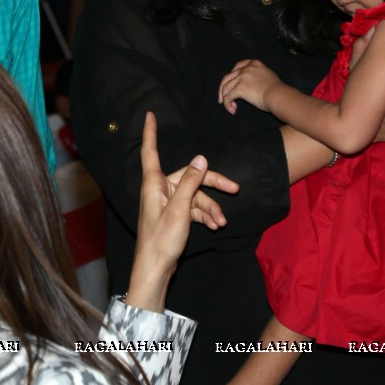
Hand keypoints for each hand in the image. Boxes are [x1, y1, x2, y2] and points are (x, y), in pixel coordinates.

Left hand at [127, 113, 237, 310]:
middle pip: (190, 176)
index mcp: (154, 183)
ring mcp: (168, 203)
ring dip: (211, 207)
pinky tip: (216, 225)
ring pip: (195, 195)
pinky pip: (194, 208)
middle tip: (235, 188)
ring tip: (222, 222)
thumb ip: (191, 183)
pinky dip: (206, 215)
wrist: (156, 269)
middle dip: (212, 184)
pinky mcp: (175, 215)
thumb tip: (201, 158)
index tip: (149, 115)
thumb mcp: (179, 210)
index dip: (150, 133)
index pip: (150, 151)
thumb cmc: (161, 239)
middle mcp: (160, 189)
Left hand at [218, 59, 282, 114]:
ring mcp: (242, 77)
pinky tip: (232, 110)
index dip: (232, 75)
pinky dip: (227, 104)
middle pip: (228, 77)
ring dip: (225, 98)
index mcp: (255, 63)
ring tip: (229, 106)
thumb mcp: (268, 75)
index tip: (230, 83)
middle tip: (221, 97)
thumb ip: (259, 75)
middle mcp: (246, 68)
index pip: (238, 66)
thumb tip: (253, 84)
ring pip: (226, 87)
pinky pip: (228, 97)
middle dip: (223, 88)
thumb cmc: (277, 90)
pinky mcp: (239, 88)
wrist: (278, 95)